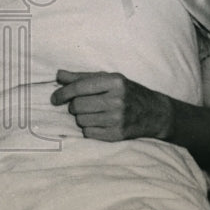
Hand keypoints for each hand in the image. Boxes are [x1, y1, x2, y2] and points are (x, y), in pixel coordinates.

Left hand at [50, 69, 171, 141]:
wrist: (154, 112)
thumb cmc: (127, 92)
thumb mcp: (108, 79)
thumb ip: (82, 77)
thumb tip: (59, 75)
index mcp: (114, 82)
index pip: (79, 88)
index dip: (62, 93)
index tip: (54, 98)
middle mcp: (117, 100)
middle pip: (77, 106)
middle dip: (74, 106)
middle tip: (82, 105)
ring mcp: (118, 119)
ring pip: (81, 121)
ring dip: (81, 118)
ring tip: (94, 113)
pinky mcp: (117, 134)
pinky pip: (88, 133)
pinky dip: (89, 129)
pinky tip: (99, 123)